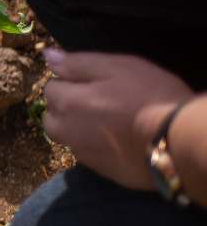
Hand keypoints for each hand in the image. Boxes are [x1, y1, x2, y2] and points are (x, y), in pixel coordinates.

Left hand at [42, 48, 193, 189]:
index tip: (90, 82)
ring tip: (104, 121)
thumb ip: (78, 63)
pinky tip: (115, 139)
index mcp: (67, 102)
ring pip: (67, 138)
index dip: (68, 82)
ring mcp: (83, 154)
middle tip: (95, 101)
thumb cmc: (149, 96)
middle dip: (64, 108)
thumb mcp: (116, 67)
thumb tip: (48, 55)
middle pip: (52, 117)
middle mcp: (67, 131)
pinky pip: (87, 155)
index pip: (50, 89)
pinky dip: (94, 146)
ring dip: (76, 128)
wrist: (177, 141)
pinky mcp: (101, 171)